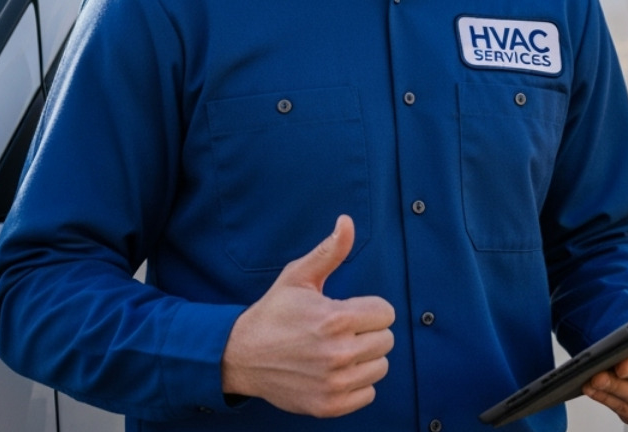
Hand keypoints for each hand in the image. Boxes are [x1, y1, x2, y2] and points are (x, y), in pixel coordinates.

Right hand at [220, 215, 393, 416]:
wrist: (241, 356)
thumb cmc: (273, 313)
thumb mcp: (298, 277)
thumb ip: (330, 251)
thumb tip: (347, 222)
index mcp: (336, 318)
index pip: (386, 313)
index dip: (368, 309)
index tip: (348, 311)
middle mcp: (338, 353)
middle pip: (386, 340)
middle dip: (368, 332)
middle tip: (341, 332)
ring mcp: (334, 383)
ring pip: (380, 367)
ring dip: (364, 359)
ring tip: (337, 351)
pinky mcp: (329, 405)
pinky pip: (368, 393)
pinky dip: (356, 385)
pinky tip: (335, 372)